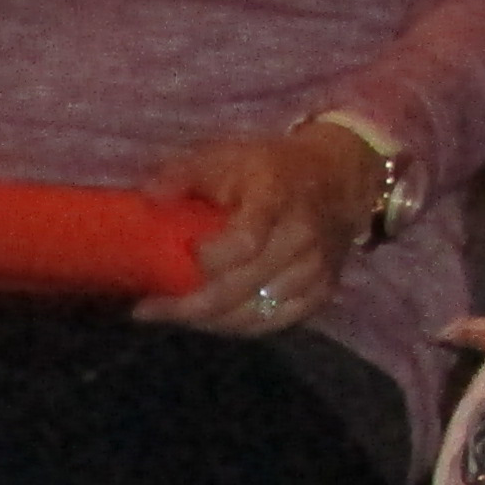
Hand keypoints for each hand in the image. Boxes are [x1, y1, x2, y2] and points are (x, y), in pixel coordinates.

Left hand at [138, 120, 380, 341]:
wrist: (339, 177)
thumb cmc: (268, 168)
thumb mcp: (224, 157)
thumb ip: (182, 176)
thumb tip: (146, 199)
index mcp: (275, 198)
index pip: (244, 243)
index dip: (208, 260)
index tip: (176, 262)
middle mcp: (300, 237)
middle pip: (240, 288)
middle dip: (187, 306)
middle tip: (148, 310)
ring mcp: (314, 269)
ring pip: (252, 313)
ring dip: (207, 320)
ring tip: (173, 314)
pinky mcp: (320, 292)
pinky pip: (272, 323)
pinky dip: (236, 327)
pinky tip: (209, 320)